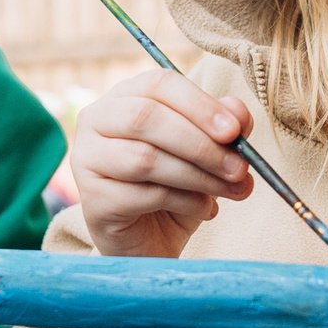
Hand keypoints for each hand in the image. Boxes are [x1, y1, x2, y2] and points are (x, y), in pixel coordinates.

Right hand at [70, 70, 254, 258]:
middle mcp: (96, 121)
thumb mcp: (206, 154)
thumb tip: (239, 114)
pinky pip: (145, 194)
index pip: (158, 84)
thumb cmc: (174, 189)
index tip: (234, 131)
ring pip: (146, 158)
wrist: (149, 243)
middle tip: (239, 167)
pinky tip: (206, 209)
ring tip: (232, 190)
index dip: (199, 104)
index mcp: (124, 97)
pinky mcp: (92, 199)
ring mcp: (87, 160)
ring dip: (199, 175)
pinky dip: (186, 201)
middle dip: (201, 143)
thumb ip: (222, 128)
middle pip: (146, 117)